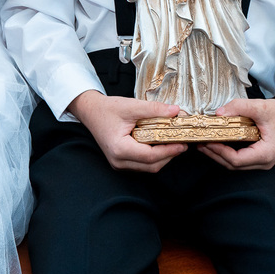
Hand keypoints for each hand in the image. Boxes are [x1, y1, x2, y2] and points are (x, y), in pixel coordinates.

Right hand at [69, 91, 185, 171]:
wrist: (91, 112)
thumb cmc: (107, 109)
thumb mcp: (131, 106)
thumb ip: (154, 109)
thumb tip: (175, 111)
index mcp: (119, 149)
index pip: (150, 156)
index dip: (169, 151)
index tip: (183, 144)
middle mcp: (119, 161)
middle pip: (151, 166)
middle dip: (169, 155)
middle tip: (183, 143)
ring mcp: (120, 163)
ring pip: (148, 167)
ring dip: (163, 157)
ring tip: (175, 142)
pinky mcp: (122, 161)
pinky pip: (143, 164)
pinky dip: (155, 157)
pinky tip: (161, 144)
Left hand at [198, 97, 274, 169]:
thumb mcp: (260, 107)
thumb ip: (239, 107)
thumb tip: (219, 113)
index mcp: (266, 154)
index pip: (237, 160)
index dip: (219, 152)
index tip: (207, 142)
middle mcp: (264, 162)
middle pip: (233, 165)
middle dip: (215, 155)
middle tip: (200, 143)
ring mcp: (262, 162)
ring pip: (236, 164)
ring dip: (219, 154)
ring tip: (205, 143)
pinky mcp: (259, 157)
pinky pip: (240, 158)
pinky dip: (227, 152)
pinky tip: (218, 142)